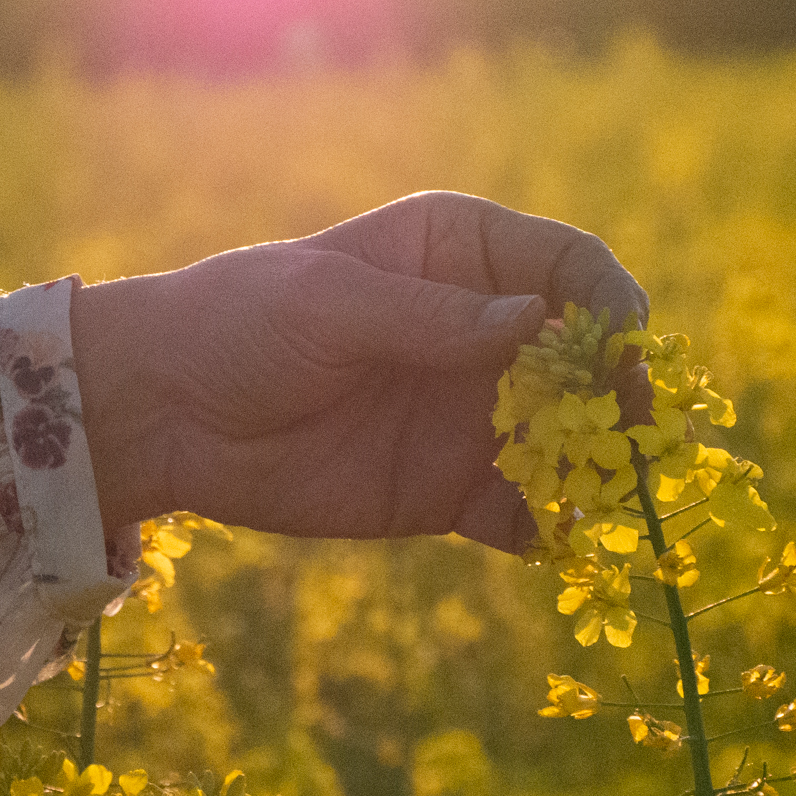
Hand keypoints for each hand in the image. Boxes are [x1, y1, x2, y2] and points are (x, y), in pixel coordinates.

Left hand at [71, 191, 646, 551]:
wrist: (164, 413)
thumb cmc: (240, 322)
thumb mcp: (331, 306)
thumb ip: (431, 319)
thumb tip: (537, 324)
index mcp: (462, 252)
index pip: (569, 267)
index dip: (609, 306)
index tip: (624, 352)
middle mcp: (486, 329)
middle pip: (589, 360)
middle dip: (622, 398)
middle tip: (631, 441)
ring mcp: (475, 413)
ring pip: (570, 440)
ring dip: (599, 470)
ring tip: (604, 502)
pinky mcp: (452, 489)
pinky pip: (523, 511)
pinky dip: (550, 529)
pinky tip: (549, 542)